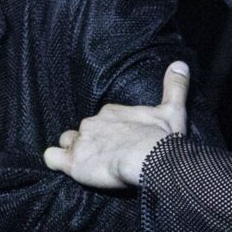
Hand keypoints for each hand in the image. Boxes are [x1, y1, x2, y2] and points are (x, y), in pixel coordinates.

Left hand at [43, 62, 188, 189]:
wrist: (152, 159)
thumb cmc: (162, 138)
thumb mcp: (173, 109)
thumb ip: (174, 86)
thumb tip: (180, 64)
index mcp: (111, 111)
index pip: (102, 119)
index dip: (109, 131)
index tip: (121, 143)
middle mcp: (92, 122)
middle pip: (83, 130)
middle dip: (91, 141)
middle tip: (106, 156)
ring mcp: (80, 141)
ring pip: (68, 141)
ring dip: (74, 150)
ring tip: (89, 164)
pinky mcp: (72, 161)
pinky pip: (51, 157)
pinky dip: (56, 161)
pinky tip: (65, 167)